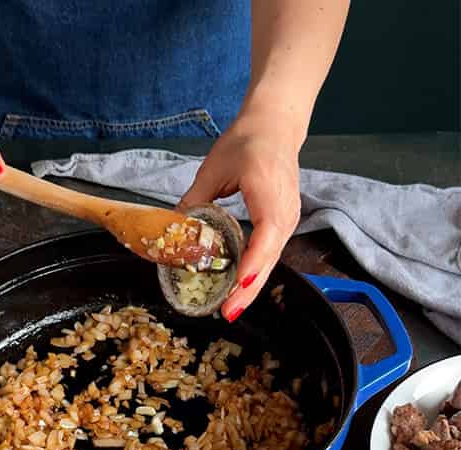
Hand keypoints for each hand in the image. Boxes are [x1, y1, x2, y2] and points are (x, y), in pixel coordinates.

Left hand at [180, 99, 303, 320]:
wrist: (276, 126)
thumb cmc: (247, 141)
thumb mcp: (213, 168)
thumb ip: (194, 200)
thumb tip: (172, 229)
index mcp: (267, 189)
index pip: (266, 233)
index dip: (253, 261)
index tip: (240, 284)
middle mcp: (284, 209)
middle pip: (269, 257)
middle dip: (249, 288)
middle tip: (227, 313)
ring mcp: (288, 218)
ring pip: (271, 260)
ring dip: (252, 286)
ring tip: (230, 308)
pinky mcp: (284, 224)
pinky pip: (270, 254)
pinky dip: (255, 273)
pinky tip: (238, 289)